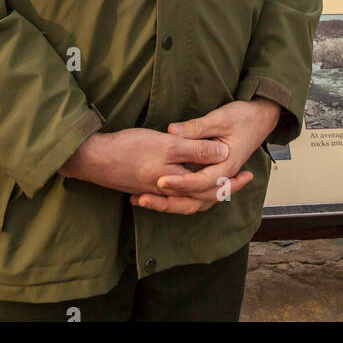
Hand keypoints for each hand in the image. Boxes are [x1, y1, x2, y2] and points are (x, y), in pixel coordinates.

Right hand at [58, 127, 229, 198]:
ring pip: (188, 197)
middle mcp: (169, 192)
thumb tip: (223, 151)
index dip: (232, 181)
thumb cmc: (130, 149)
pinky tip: (186, 181)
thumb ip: (196, 148)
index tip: (248, 173)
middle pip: (202, 197)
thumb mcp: (168, 144)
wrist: (94, 159)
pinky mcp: (145, 186)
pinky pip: (173, 194)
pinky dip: (186, 190)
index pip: (212, 188)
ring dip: (205, 190)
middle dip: (223, 189)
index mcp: (178, 183)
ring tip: (219, 181)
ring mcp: (156, 191)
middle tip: (242, 178)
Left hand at [129, 99, 281, 215]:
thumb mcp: (220, 118)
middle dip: (168, 200)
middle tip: (143, 198)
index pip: (200, 182)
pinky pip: (195, 191)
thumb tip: (173, 131)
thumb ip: (197, 128)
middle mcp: (222, 176)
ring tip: (143, 200)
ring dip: (170, 202)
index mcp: (226, 166)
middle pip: (195, 199)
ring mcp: (218, 177)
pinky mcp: (212, 173)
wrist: (261, 117)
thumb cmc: (243, 116)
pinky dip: (177, 194)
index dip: (179, 183)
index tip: (159, 181)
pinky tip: (158, 192)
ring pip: (194, 200)